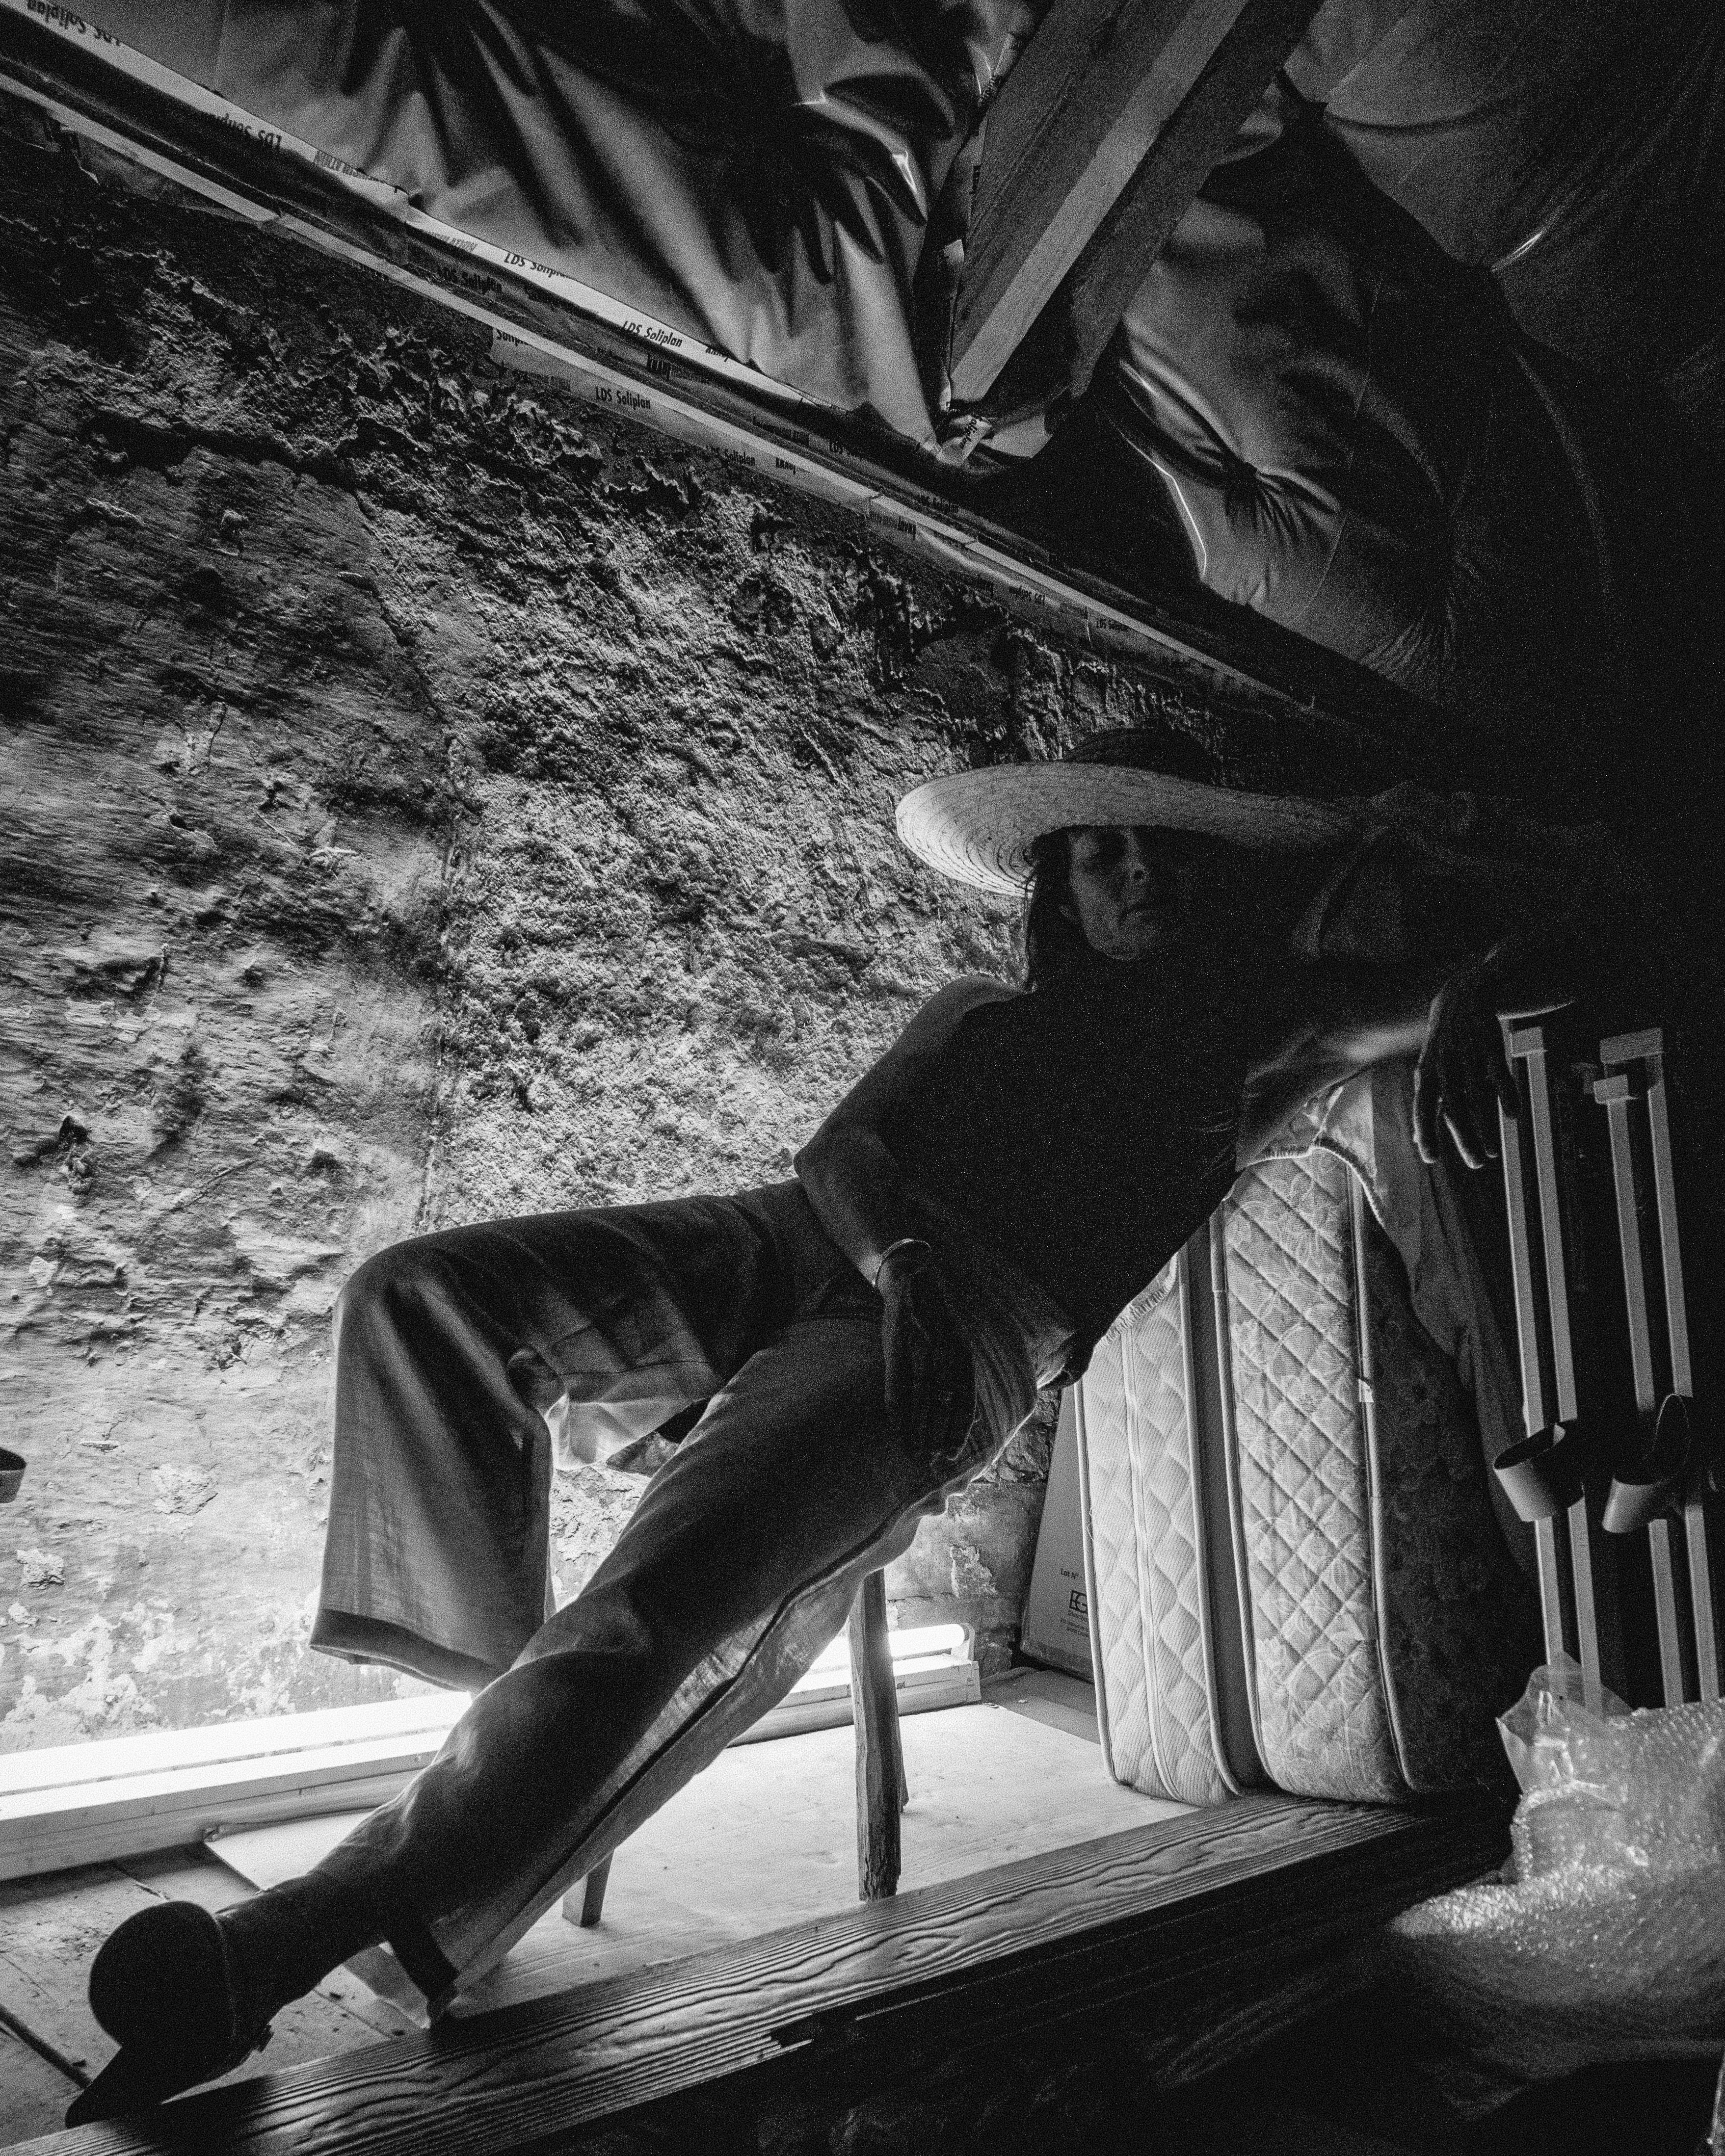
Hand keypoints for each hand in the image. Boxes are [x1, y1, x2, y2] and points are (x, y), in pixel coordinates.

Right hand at [878, 1249, 975, 1462]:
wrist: (910, 1278)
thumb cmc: (927, 1320)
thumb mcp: (946, 1346)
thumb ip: (952, 1379)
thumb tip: (963, 1417)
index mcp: (963, 1353)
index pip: (966, 1398)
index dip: (959, 1428)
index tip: (952, 1454)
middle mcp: (948, 1350)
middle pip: (944, 1403)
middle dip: (938, 1434)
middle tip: (933, 1460)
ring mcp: (923, 1345)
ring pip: (921, 1396)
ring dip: (918, 1428)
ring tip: (915, 1453)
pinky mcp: (899, 1341)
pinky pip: (898, 1382)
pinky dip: (898, 1407)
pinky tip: (897, 1426)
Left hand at [1413, 953, 1519, 1170]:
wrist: (1463, 994)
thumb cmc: (1444, 1043)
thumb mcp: (1429, 1069)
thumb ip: (1427, 1104)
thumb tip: (1417, 1142)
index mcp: (1426, 1074)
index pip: (1423, 1108)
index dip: (1426, 1132)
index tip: (1431, 1159)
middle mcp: (1444, 1067)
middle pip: (1453, 1109)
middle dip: (1463, 1139)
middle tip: (1475, 1164)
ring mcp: (1467, 1056)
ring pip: (1476, 1097)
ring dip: (1485, 1127)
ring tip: (1491, 1152)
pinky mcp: (1489, 1046)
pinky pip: (1498, 1074)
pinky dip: (1506, 1094)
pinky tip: (1513, 1115)